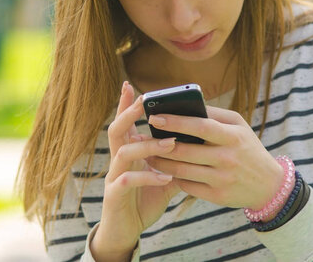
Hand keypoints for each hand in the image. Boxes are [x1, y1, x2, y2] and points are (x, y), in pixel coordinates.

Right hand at [91, 82, 180, 260]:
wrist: (128, 228)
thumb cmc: (146, 197)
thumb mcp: (163, 174)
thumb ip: (175, 158)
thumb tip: (199, 142)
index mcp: (128, 150)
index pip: (125, 122)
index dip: (125, 104)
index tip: (130, 84)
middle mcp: (117, 159)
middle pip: (116, 129)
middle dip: (128, 113)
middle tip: (144, 101)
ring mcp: (114, 176)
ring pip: (123, 152)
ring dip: (147, 145)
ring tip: (171, 143)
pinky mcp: (114, 195)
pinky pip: (127, 180)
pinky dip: (147, 177)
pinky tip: (165, 176)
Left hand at [146, 106, 283, 210]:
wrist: (269, 185)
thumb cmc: (248, 148)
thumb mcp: (239, 127)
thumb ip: (214, 114)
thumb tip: (185, 103)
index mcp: (233, 137)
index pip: (200, 126)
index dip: (176, 122)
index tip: (154, 117)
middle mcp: (227, 159)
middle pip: (185, 151)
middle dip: (159, 145)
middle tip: (141, 139)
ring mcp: (222, 179)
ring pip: (181, 171)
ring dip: (160, 163)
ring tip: (147, 154)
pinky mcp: (217, 197)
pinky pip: (187, 186)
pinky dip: (173, 178)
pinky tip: (163, 171)